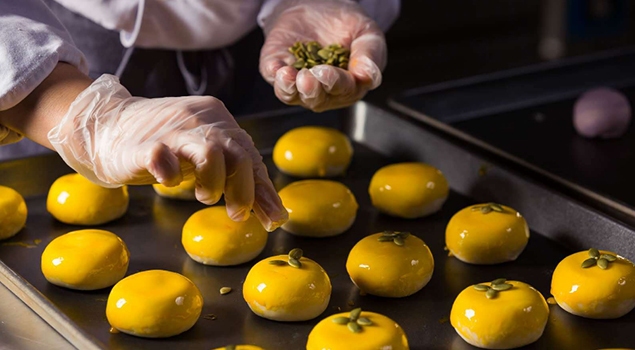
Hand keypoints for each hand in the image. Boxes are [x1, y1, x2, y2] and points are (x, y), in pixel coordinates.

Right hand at [47, 74, 287, 230]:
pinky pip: (160, 155)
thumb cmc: (165, 148)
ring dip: (214, 182)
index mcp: (218, 120)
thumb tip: (274, 212)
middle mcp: (199, 121)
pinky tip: (170, 182)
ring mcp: (171, 131)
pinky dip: (169, 174)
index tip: (275, 218)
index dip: (264, 189)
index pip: (250, 155)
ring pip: (208, 152)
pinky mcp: (142, 145)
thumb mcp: (206, 160)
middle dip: (244, 190)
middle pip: (237, 153)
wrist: (107, 126)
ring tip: (204, 196)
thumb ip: (238, 179)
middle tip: (238, 214)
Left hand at [260, 0, 386, 111]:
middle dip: (312, 89)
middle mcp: (323, 90)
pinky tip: (276, 68)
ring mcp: (297, 82)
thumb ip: (370, 54)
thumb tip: (368, 76)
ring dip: (289, 89)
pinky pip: (272, 77)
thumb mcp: (366, 33)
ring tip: (288, 76)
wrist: (320, 6)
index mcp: (348, 86)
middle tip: (309, 76)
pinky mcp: (277, 67)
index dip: (335, 83)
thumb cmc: (347, 24)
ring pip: (292, 95)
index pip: (343, 91)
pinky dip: (273, 75)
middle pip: (317, 99)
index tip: (328, 72)